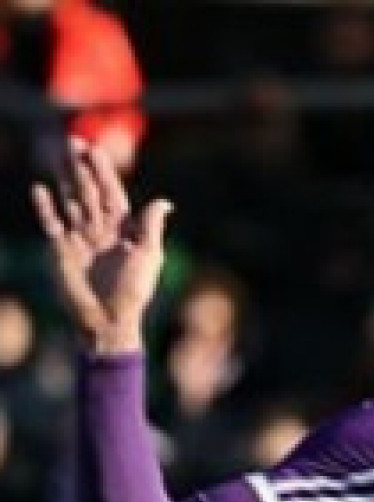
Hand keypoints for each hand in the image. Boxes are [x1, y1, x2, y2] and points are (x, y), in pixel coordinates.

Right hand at [31, 138, 168, 355]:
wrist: (108, 321)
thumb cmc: (133, 292)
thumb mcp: (148, 257)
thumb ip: (151, 227)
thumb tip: (165, 202)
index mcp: (123, 231)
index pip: (112, 194)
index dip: (104, 172)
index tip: (95, 148)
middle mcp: (100, 231)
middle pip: (88, 192)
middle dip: (81, 167)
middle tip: (72, 140)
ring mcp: (79, 239)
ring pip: (70, 201)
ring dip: (63, 179)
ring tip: (56, 154)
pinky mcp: (61, 250)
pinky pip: (51, 223)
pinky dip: (45, 207)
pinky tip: (39, 189)